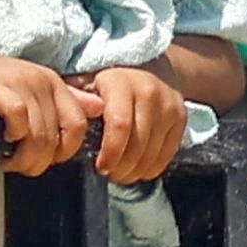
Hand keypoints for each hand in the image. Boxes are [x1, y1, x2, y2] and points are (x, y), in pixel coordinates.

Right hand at [0, 48, 96, 176]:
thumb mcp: (23, 89)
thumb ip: (60, 100)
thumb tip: (99, 108)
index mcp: (51, 81)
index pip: (78, 126)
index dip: (64, 151)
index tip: (42, 159)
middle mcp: (41, 79)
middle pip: (61, 136)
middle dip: (44, 161)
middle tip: (22, 167)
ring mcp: (20, 82)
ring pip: (41, 135)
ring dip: (25, 158)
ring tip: (7, 162)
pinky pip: (20, 122)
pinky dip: (12, 139)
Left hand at [75, 63, 189, 184]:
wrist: (148, 70)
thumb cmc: (106, 85)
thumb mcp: (86, 84)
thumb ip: (76, 102)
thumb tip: (65, 124)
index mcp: (119, 82)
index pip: (119, 125)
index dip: (111, 152)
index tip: (100, 167)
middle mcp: (148, 90)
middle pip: (138, 142)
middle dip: (123, 166)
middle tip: (110, 175)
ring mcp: (168, 104)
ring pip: (154, 150)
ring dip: (136, 170)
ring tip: (122, 175)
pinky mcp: (181, 116)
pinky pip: (169, 151)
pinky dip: (154, 166)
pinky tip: (139, 171)